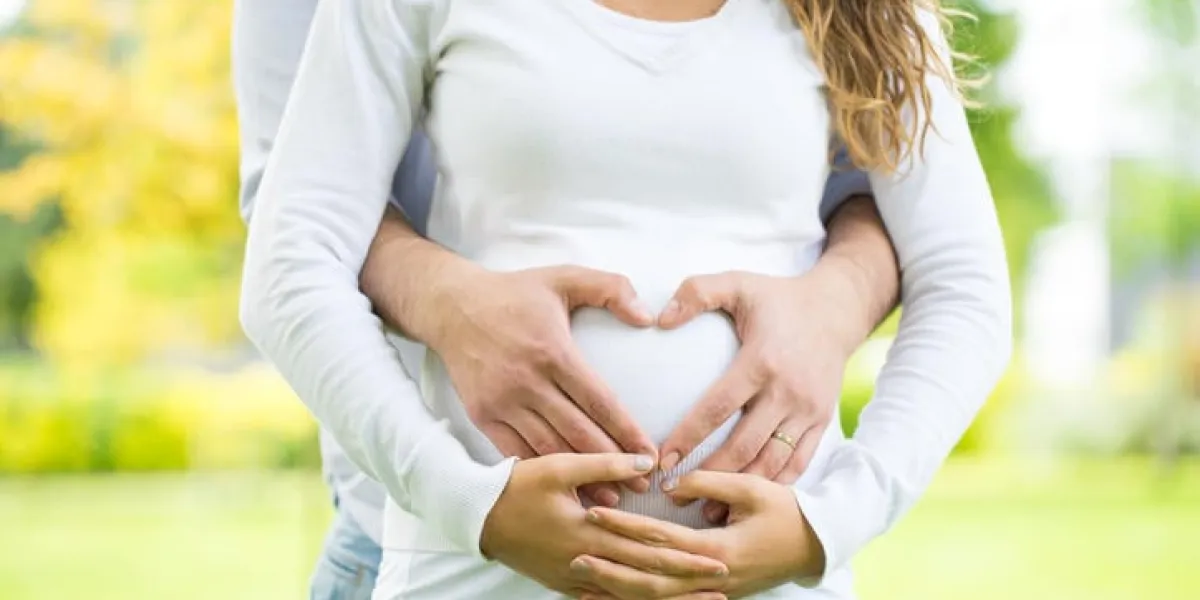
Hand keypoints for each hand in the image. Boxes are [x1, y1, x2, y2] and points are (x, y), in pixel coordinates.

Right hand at [422, 263, 659, 503]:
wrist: (451, 306)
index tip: (650, 454)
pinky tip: (564, 488)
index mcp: (553, 351)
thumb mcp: (564, 276)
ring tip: (610, 496)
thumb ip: (611, 288)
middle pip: (578, 432)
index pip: (599, 401)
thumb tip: (647, 315)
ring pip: (549, 448)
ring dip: (581, 476)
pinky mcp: (483, 415)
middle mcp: (528, 381)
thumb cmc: (514, 293)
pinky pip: (517, 451)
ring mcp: (503, 402)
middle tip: (641, 483)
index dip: (627, 431)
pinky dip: (542, 472)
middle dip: (613, 463)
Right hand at [480, 453, 729, 597]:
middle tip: (722, 582)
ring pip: (629, 596)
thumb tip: (647, 461)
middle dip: (687, 583)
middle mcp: (586, 562)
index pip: (648, 548)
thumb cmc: (518, 486)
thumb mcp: (560, 467)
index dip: (686, 556)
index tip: (718, 557)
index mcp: (590, 532)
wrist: (477, 517)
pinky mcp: (565, 585)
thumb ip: (605, 463)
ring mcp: (576, 579)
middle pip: (646, 579)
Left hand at [575, 471, 823, 599]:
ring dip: (620, 592)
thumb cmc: (787, 512)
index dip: (625, 526)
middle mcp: (711, 578)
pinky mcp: (714, 596)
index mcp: (718, 550)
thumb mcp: (752, 487)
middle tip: (574, 556)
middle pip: (651, 581)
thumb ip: (709, 482)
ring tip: (584, 583)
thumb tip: (669, 482)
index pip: (660, 539)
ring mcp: (713, 593)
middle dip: (611, 570)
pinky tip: (616, 596)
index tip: (594, 514)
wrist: (818, 545)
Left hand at [656, 267, 866, 521]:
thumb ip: (697, 293)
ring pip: (772, 463)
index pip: (718, 407)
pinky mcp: (822, 421)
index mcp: (762, 361)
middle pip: (744, 446)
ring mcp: (808, 410)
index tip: (662, 461)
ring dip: (740, 491)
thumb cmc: (777, 298)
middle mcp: (787, 391)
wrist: (837, 309)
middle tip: (674, 495)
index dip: (689, 437)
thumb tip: (658, 319)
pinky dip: (774, 487)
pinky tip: (747, 503)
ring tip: (706, 510)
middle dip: (708, 476)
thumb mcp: (737, 283)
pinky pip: (798, 463)